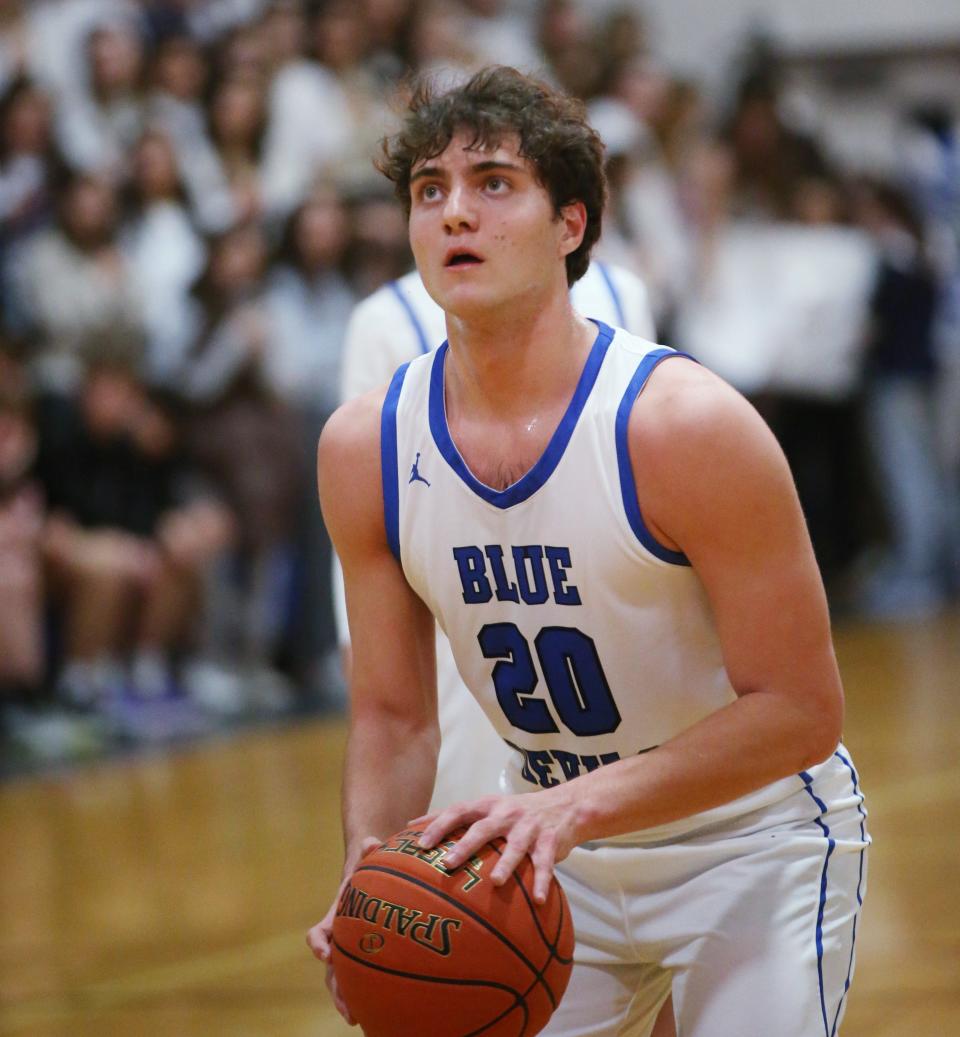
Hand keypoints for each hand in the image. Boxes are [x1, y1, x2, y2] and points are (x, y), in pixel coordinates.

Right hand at [306, 836, 381, 1024]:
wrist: (371, 872)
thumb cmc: (369, 866)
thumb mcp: (368, 857)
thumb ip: (369, 850)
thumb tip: (372, 841)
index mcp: (336, 916)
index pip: (318, 933)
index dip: (319, 944)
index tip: (324, 954)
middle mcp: (339, 936)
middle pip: (330, 967)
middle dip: (335, 987)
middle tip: (346, 1007)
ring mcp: (350, 948)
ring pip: (341, 978)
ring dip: (345, 998)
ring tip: (355, 1017)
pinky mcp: (365, 954)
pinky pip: (361, 977)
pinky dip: (364, 993)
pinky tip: (379, 1012)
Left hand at [411, 788, 579, 904]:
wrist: (565, 805)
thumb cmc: (516, 812)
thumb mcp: (488, 807)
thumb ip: (457, 817)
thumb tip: (412, 826)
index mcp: (488, 806)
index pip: (458, 811)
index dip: (439, 825)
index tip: (420, 845)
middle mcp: (506, 813)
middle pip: (482, 829)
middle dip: (465, 846)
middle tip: (447, 864)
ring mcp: (529, 827)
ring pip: (516, 846)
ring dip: (505, 864)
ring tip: (495, 882)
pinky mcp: (550, 841)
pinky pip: (545, 863)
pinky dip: (543, 881)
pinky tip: (538, 900)